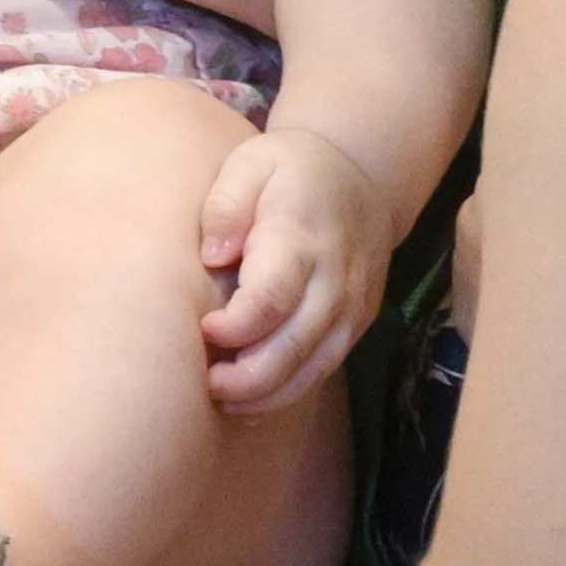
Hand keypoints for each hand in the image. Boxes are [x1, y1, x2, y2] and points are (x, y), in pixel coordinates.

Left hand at [198, 125, 390, 411]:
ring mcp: (351, 307)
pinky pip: (324, 369)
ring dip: (267, 394)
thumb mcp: (252, 162)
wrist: (362, 176)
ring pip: (313, 367)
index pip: (273, 297)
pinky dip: (288, 392)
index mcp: (301, 237)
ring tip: (223, 401)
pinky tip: (250, 402)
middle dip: (248, 377)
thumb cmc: (290, 169)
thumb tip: (213, 255)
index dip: (237, 326)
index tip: (204, 329)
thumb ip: (227, 204)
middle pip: (294, 345)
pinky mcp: (356, 324)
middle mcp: (334, 279)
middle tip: (207, 386)